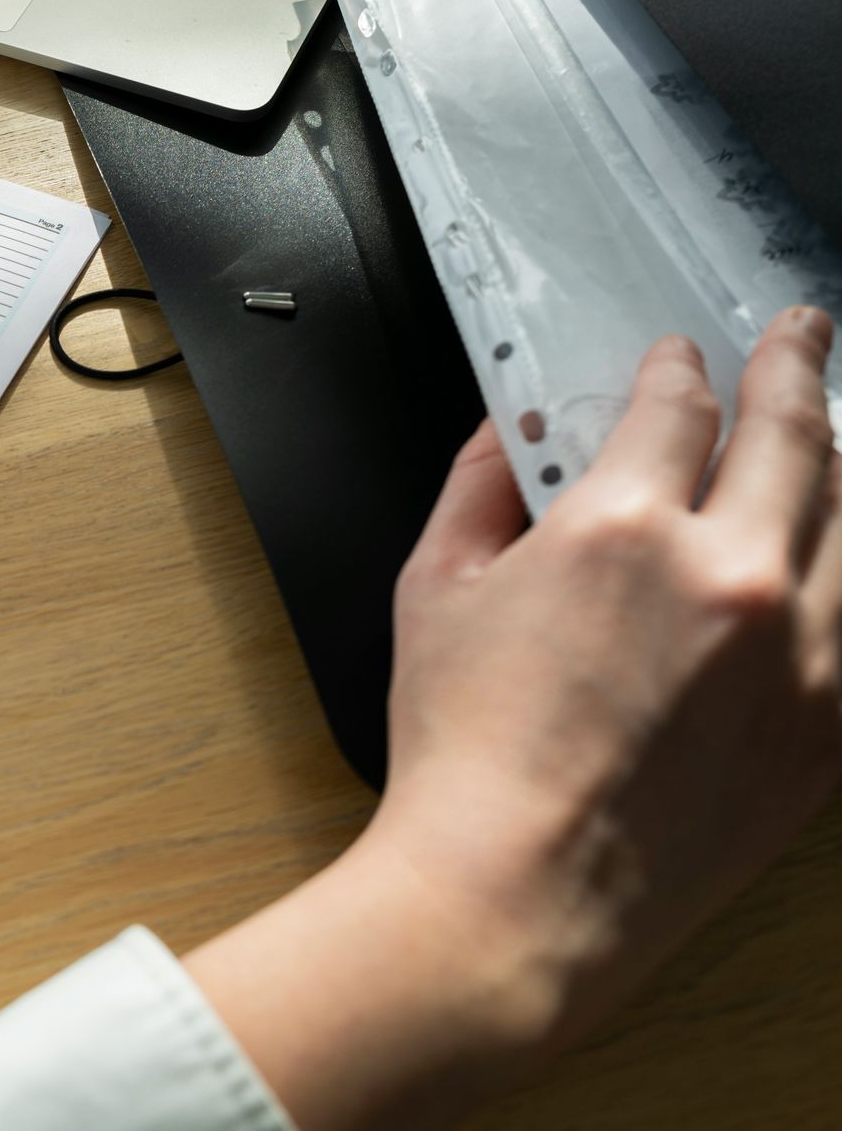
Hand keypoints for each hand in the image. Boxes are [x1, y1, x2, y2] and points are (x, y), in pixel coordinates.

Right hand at [186, 308, 841, 1129]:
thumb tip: (511, 436)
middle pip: (796, 434)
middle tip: (803, 336)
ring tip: (838, 431)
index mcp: (620, 530)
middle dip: (796, 368)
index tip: (678, 364)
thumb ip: (477, 491)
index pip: (675, 409)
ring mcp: (799, 655)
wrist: (517, 896)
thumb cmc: (464, 756)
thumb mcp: (432, 594)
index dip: (677, 372)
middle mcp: (730, 575)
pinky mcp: (830, 729)